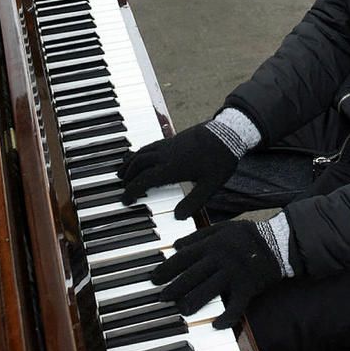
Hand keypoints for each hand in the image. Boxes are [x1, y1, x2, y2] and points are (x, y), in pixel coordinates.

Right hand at [117, 123, 239, 217]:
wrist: (228, 133)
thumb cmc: (221, 160)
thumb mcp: (210, 186)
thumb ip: (194, 202)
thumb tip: (178, 217)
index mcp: (173, 167)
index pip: (145, 180)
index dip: (132, 190)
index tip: (125, 199)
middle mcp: (166, 154)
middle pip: (139, 164)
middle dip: (128, 177)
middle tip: (122, 188)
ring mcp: (168, 145)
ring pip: (142, 153)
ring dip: (130, 163)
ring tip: (122, 172)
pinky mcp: (173, 139)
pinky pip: (150, 146)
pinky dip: (139, 152)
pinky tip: (139, 156)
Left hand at [153, 219, 284, 328]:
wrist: (277, 242)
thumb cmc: (247, 235)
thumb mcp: (222, 227)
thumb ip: (198, 236)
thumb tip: (176, 245)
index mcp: (213, 244)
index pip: (184, 257)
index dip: (167, 268)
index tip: (154, 278)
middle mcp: (220, 259)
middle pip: (192, 276)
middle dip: (174, 287)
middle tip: (162, 297)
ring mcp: (234, 274)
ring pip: (208, 290)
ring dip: (193, 302)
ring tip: (181, 310)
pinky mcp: (247, 288)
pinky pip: (235, 306)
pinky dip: (226, 317)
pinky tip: (216, 325)